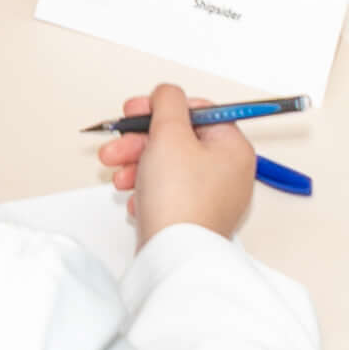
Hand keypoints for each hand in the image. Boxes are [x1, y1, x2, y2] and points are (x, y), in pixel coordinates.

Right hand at [102, 82, 256, 242]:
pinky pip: (167, 194)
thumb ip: (168, 103)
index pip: (198, 112)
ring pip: (168, 167)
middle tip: (115, 146)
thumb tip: (168, 93)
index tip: (137, 110)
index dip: (163, 108)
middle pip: (179, 141)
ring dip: (137, 165)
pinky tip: (134, 200)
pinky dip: (147, 191)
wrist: (174, 255)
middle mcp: (228, 173)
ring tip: (115, 176)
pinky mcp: (193, 219)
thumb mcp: (170, 134)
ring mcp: (212, 198)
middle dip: (140, 141)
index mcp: (233, 147)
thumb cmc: (179, 198)